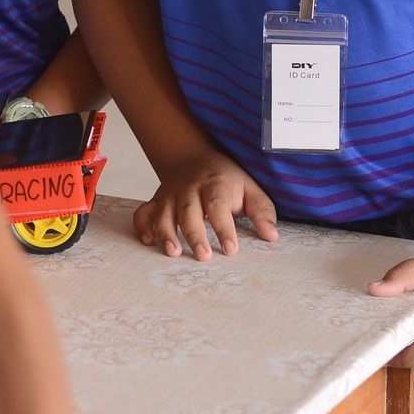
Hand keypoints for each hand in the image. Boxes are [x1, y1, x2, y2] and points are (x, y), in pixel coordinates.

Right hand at [133, 149, 278, 260]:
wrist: (195, 157)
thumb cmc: (226, 181)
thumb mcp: (250, 189)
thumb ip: (262, 212)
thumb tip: (271, 236)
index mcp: (216, 185)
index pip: (218, 205)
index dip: (224, 228)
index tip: (230, 249)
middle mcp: (190, 189)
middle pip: (189, 210)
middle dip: (194, 234)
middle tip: (203, 257)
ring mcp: (170, 195)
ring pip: (164, 212)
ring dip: (166, 232)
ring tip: (172, 252)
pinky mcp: (156, 201)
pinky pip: (144, 212)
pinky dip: (142, 226)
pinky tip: (148, 242)